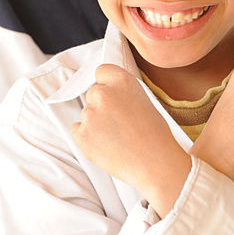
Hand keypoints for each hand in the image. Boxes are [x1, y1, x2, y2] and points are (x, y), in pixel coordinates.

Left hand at [71, 64, 189, 216]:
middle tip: (117, 122)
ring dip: (95, 123)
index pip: (102, 71)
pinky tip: (106, 145)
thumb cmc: (155, 135)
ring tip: (117, 138)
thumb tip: (112, 93)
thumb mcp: (145, 101)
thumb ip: (124, 93)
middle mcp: (103, 93)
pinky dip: (87, 138)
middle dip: (101, 105)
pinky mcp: (81, 134)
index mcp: (122, 81)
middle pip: (93, 93)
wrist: (155, 163)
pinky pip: (78, 130)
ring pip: (86, 114)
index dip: (106, 83)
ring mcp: (90, 114)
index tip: (110, 93)